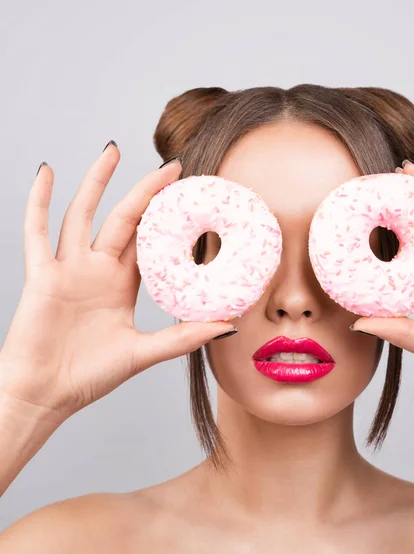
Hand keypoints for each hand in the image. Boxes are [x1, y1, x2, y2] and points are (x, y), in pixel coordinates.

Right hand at [0, 144, 235, 422]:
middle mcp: (97, 270)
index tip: (192, 197)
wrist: (45, 396)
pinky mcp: (41, 277)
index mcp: (122, 284)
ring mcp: (68, 270)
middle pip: (124, 220)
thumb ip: (184, 337)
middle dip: (146, 192)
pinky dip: (39, 203)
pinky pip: (36, 233)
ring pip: (83, 215)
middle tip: (172, 165)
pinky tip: (46, 173)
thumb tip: (230, 326)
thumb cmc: (89, 376)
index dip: (169, 220)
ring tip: (114, 150)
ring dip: (97, 182)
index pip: (150, 242)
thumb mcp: (144, 352)